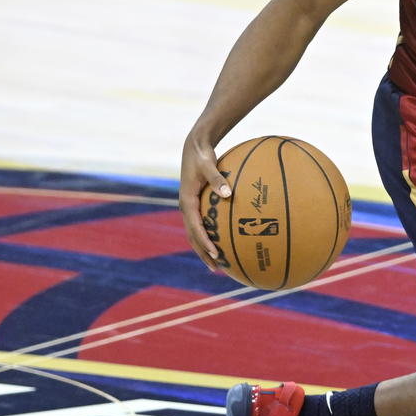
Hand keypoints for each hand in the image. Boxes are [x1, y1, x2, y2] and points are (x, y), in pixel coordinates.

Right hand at [178, 131, 230, 271]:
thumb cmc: (202, 155)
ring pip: (195, 233)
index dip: (205, 242)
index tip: (216, 253)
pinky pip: (201, 224)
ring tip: (217, 262)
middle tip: (216, 268)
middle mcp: (186, 207)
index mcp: (187, 201)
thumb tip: (228, 193)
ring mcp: (190, 207)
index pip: (195, 227)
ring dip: (204, 248)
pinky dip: (208, 235)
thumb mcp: (209, 164)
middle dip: (203, 253)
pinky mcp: (195, 204)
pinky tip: (222, 241)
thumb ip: (217, 179)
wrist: (194, 147)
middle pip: (193, 236)